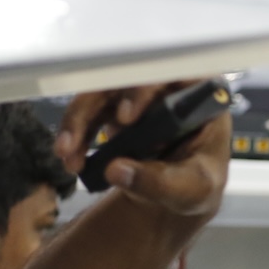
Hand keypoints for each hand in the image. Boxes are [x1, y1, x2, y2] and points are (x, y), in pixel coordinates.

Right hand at [55, 84, 231, 220]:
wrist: (182, 193)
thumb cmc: (199, 183)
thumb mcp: (191, 188)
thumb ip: (159, 182)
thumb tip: (115, 170)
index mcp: (198, 94)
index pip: (172, 75)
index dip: (145, 90)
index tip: (126, 118)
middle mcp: (167, 87)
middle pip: (123, 80)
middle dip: (94, 108)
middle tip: (77, 142)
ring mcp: (140, 96)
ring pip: (100, 94)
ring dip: (78, 123)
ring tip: (68, 157)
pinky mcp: (118, 109)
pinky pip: (90, 112)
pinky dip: (77, 134)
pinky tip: (71, 159)